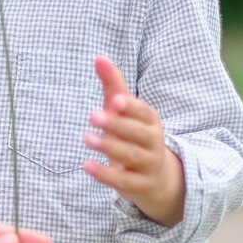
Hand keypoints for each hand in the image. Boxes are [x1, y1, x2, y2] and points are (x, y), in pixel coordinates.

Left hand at [83, 56, 185, 226]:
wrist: (156, 177)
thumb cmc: (134, 135)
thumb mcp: (125, 111)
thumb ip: (113, 85)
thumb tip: (99, 57)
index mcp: (151, 121)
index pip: (144, 112)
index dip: (130, 107)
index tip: (114, 100)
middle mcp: (153, 142)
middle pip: (138, 134)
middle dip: (117, 125)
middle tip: (93, 115)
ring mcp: (147, 165)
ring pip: (130, 156)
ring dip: (108, 147)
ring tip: (86, 138)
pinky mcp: (138, 185)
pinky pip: (122, 180)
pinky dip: (104, 174)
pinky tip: (86, 165)